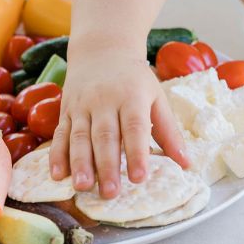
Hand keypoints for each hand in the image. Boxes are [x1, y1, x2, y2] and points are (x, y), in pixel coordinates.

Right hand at [49, 47, 188, 198]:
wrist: (103, 49)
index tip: (139, 177)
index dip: (136, 153)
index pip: (135, 127)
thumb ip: (169, 131)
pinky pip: (60, 133)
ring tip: (82, 187)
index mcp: (132, 97)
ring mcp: (82, 105)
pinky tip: (57, 175)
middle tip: (110, 193)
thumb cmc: (135, 79)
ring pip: (79, 136)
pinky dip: (57, 155)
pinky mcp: (66, 109)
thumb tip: (186, 163)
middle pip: (105, 135)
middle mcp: (105, 100)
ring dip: (80, 163)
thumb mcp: (156, 97)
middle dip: (107, 165)